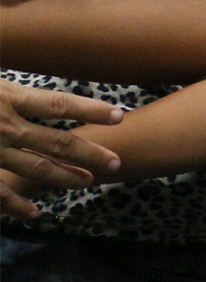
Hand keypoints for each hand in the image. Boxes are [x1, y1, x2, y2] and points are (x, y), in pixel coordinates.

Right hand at [0, 77, 122, 217]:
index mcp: (6, 97)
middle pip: (57, 143)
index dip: (91, 110)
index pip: (58, 104)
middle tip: (115, 162)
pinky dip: (17, 205)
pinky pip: (1, 193)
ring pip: (36, 168)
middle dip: (90, 154)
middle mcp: (4, 126)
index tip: (119, 116)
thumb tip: (21, 68)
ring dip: (65, 177)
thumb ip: (6, 82)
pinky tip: (34, 213)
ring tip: (88, 181)